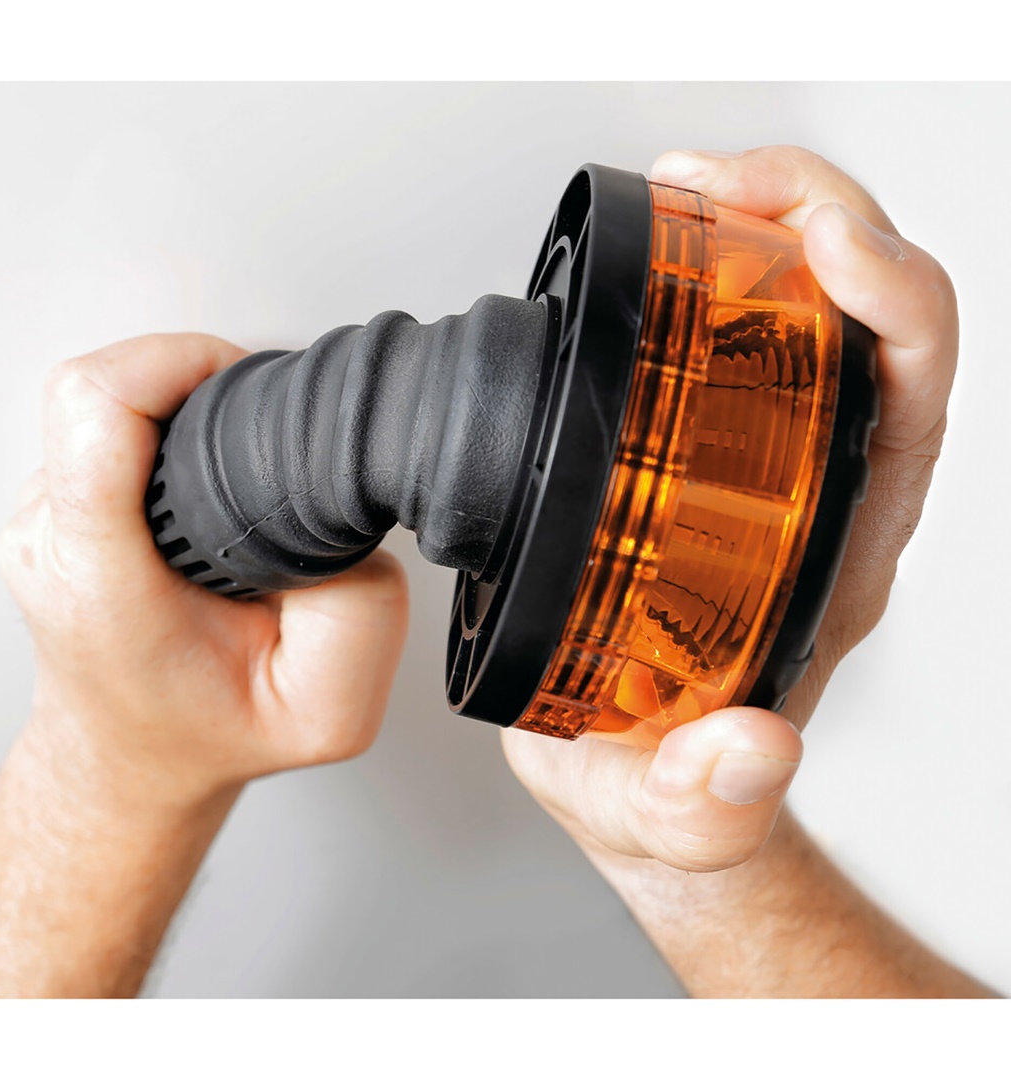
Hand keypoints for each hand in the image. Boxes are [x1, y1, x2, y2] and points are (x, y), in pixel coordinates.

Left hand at [0, 333, 409, 818]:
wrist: (136, 757)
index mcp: (107, 581)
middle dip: (197, 381)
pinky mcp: (52, 506)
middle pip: (101, 387)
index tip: (242, 383)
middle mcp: (59, 541)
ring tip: (228, 465)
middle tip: (257, 427)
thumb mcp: (325, 716)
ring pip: (104, 402)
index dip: (179, 363)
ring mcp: (44, 520)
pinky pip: (106, 427)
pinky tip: (200, 483)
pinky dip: (163, 430)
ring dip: (180, 407)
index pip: (99, 408)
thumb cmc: (209, 735)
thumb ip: (361, 623)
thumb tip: (352, 528)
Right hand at [503, 146, 956, 873]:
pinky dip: (702, 271)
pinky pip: (723, 339)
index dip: (888, 304)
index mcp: (830, 560)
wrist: (638, 783)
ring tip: (690, 185)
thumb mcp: (678, 813)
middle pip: (869, 322)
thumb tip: (751, 746)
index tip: (822, 247)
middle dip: (818, 219)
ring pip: (802, 311)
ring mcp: (754, 472)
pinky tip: (658, 252)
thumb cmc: (670, 783)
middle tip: (724, 182)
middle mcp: (810, 500)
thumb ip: (709, 797)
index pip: (908, 405)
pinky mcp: (689, 460)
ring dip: (763, 224)